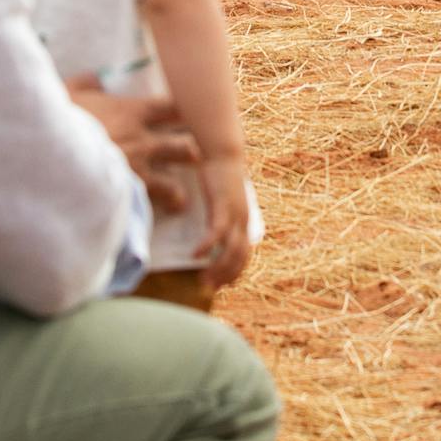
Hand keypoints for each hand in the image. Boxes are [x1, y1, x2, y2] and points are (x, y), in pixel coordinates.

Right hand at [66, 76, 200, 214]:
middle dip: (193, 153)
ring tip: (181, 198)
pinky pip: (158, 200)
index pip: (173, 108)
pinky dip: (165, 204)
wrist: (52, 156)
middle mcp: (143, 140)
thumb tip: (97, 78)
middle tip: (197, 158)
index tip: (194, 117)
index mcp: (132, 112)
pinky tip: (168, 210)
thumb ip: (87, 83)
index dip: (186, 113)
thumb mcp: (69, 92)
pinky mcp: (130, 193)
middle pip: (184, 145)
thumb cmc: (60, 121)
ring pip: (174, 180)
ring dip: (179, 189)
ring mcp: (139, 170)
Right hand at [192, 153, 255, 288]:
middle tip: (208, 288)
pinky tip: (195, 255)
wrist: (222, 152)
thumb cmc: (217, 176)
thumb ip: (218, 217)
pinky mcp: (223, 205)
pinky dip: (207, 246)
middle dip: (225, 276)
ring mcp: (235, 214)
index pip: (244, 256)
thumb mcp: (220, 201)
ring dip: (217, 268)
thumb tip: (207, 232)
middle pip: (240, 258)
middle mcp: (243, 220)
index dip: (234, 273)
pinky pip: (216, 232)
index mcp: (243, 221)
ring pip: (231, 250)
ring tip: (202, 280)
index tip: (220, 285)